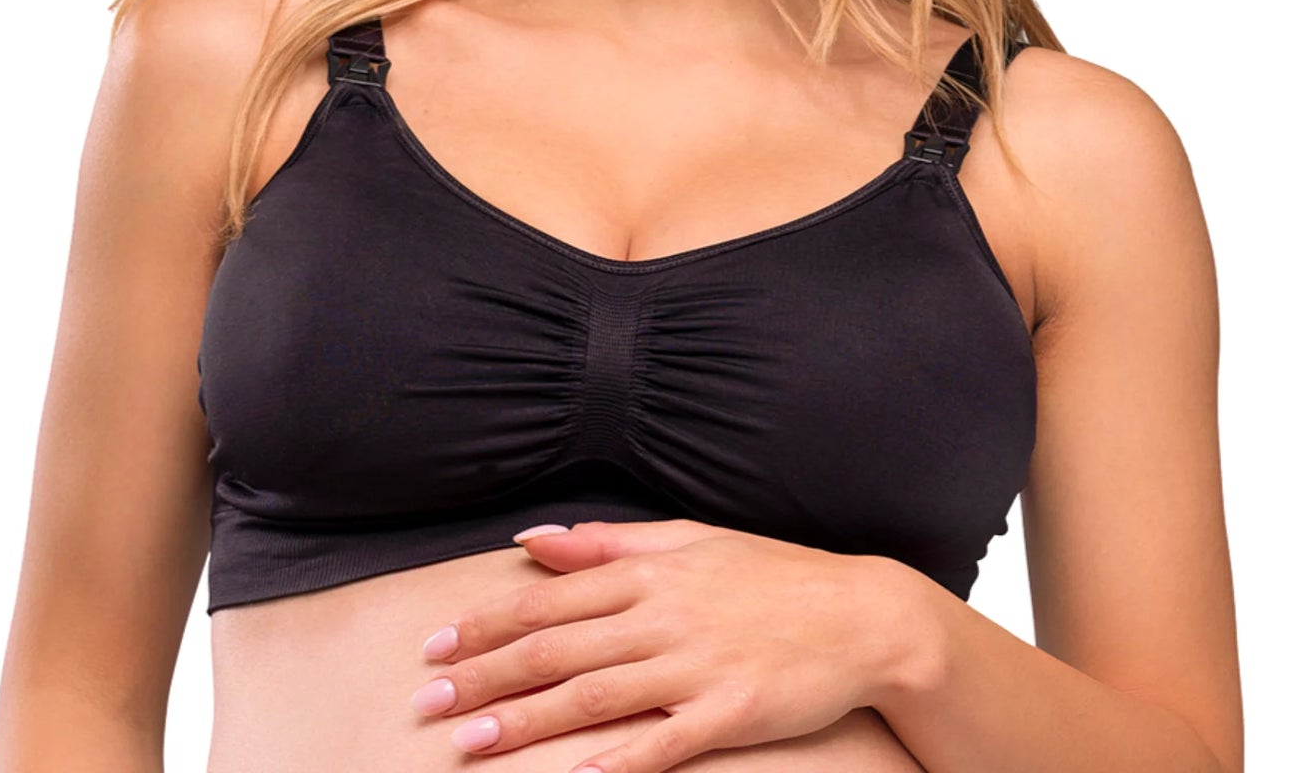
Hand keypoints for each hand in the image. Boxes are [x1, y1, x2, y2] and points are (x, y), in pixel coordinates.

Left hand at [410, 518, 920, 772]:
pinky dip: (612, 762)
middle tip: (429, 704)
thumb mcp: (688, 540)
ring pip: (592, 695)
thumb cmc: (769, 576)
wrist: (860, 614)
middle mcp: (662, 615)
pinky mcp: (727, 713)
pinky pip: (660, 743)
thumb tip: (532, 540)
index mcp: (649, 571)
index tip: (437, 645)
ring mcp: (694, 666)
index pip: (549, 597)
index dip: (488, 624)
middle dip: (485, 677)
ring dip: (525, 722)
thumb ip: (607, 543)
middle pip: (557, 648)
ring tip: (469, 743)